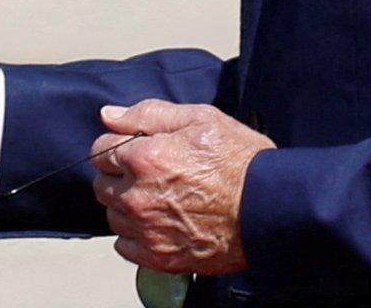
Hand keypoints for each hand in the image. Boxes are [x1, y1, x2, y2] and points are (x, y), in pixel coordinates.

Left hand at [91, 100, 273, 275]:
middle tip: (151, 174)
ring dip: (127, 206)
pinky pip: (125, 245)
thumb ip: (148, 114)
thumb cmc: (242, 162)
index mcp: (144, 157)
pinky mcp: (158, 257)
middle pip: (102, 184)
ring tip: (160, 199)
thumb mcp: (201, 119)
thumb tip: (108, 116)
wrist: (271, 210)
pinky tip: (160, 223)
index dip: (117, 147)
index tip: (136, 150)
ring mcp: (146, 230)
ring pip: (113, 216)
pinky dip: (136, 235)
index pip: (99, 150)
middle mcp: (138, 196)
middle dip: (119, 176)